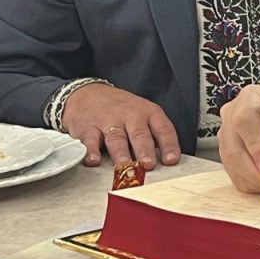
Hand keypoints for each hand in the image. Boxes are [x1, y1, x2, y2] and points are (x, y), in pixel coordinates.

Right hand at [61, 83, 180, 168]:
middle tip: (148, 164)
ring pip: (117, 138)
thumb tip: (164, 163)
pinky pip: (90, 140)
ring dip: (121, 153)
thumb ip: (154, 136)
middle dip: (145, 150)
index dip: (169, 145)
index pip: (163, 130)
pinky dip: (91, 151)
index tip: (171, 160)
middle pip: (140, 135)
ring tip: (124, 165)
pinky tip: (93, 160)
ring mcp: (109, 121)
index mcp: (149, 113)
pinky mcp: (88, 127)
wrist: (90, 92)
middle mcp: (131, 116)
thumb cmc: (122, 109)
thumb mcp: (144, 114)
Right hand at [218, 84, 259, 194]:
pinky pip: (238, 179)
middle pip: (234, 148)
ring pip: (234, 167)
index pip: (244, 119)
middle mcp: (235, 116)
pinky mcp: (233, 158)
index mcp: (253, 98)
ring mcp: (231, 138)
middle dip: (258, 172)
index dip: (255, 144)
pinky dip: (257, 187)